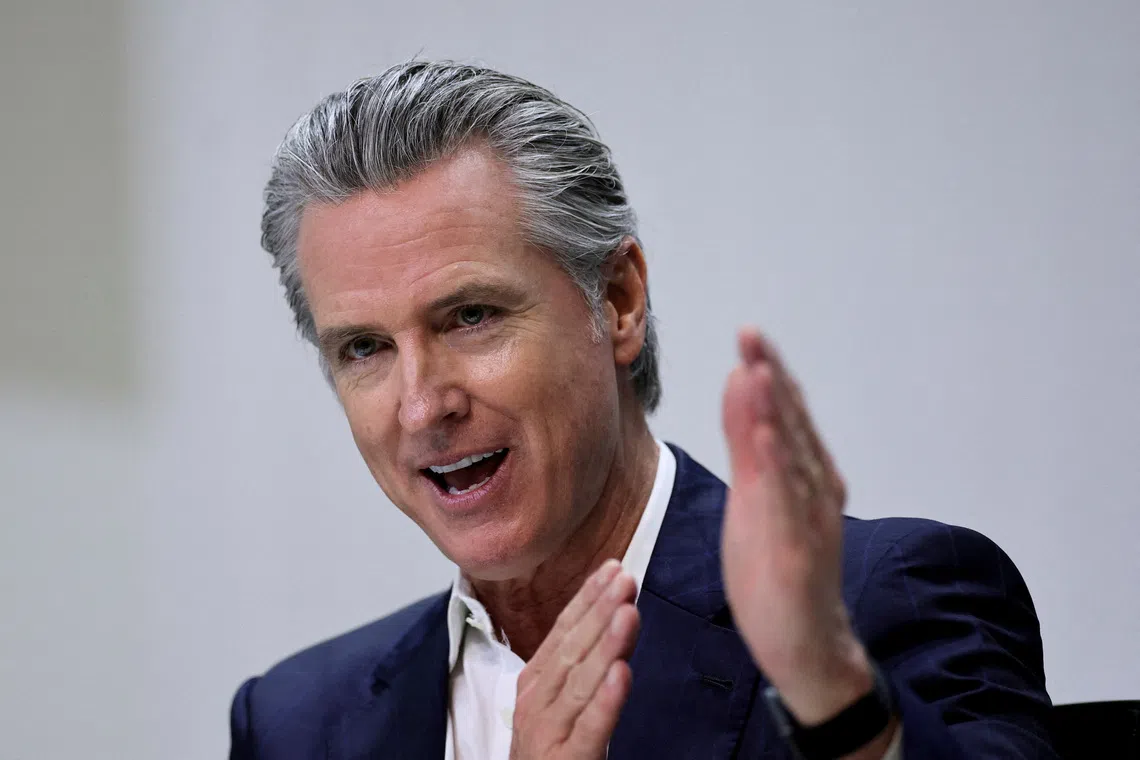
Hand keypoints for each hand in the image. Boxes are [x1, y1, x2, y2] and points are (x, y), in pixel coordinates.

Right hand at [509, 559, 639, 759]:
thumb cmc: (552, 749)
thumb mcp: (558, 702)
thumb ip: (579, 666)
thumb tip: (611, 617)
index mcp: (535, 682)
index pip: (563, 631)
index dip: (587, 599)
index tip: (613, 569)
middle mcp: (536, 702)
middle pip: (571, 650)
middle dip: (599, 611)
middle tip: (625, 580)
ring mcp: (548, 732)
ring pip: (579, 683)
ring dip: (605, 645)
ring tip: (627, 614)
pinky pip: (590, 729)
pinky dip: (605, 700)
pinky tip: (622, 675)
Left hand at [721, 329, 874, 725]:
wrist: (806, 645)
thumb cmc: (779, 568)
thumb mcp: (755, 497)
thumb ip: (748, 442)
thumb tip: (741, 381)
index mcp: (804, 476)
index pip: (785, 415)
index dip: (768, 373)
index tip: (749, 335)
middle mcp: (815, 491)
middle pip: (791, 426)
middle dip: (772, 379)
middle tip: (752, 335)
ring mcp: (810, 522)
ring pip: (793, 459)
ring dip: (777, 414)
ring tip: (759, 371)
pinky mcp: (800, 554)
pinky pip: (788, 506)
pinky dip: (779, 470)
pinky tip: (765, 441)